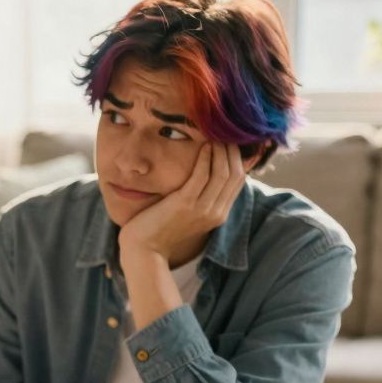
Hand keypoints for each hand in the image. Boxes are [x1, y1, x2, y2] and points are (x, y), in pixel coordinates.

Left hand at [118, 142, 246, 261]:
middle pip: (235, 175)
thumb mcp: (188, 213)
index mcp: (218, 215)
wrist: (144, 250)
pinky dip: (205, 158)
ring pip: (222, 173)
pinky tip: (202, 145)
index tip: (230, 141)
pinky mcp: (185, 204)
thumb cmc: (161, 229)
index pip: (238, 181)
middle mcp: (215, 213)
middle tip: (225, 132)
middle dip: (232, 150)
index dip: (237, 158)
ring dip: (220, 150)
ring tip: (214, 134)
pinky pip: (201, 176)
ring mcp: (202, 209)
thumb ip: (200, 197)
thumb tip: (205, 174)